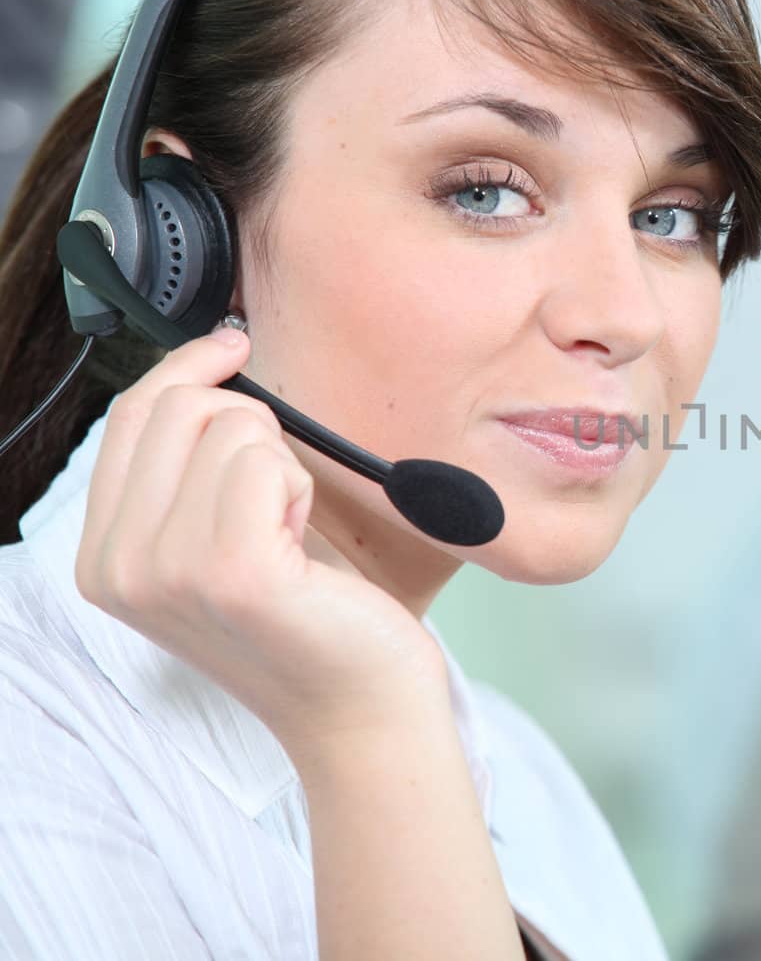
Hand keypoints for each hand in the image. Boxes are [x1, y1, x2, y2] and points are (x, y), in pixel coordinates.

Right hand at [74, 327, 448, 761]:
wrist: (361, 708)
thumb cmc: (311, 616)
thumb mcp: (224, 535)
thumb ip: (188, 468)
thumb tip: (208, 357)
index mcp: (104, 558)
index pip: (130, 416)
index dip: (189, 368)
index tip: (235, 346)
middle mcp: (119, 569)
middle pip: (175, 407)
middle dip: (248, 424)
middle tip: (281, 489)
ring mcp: (169, 572)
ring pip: (228, 428)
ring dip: (282, 465)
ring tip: (291, 532)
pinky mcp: (234, 572)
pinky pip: (267, 462)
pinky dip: (300, 488)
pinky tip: (304, 544)